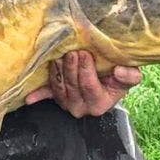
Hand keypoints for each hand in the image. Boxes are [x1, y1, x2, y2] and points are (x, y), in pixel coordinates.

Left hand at [23, 51, 140, 117]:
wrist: (106, 81)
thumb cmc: (117, 78)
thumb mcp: (129, 78)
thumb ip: (130, 76)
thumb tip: (121, 71)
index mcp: (99, 104)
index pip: (89, 86)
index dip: (86, 70)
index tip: (85, 54)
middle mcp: (81, 107)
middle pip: (71, 86)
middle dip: (70, 67)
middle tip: (72, 51)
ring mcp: (66, 103)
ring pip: (58, 86)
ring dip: (58, 70)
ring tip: (60, 55)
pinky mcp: (55, 96)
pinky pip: (45, 95)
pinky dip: (37, 95)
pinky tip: (29, 98)